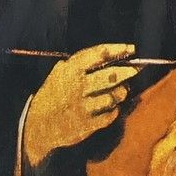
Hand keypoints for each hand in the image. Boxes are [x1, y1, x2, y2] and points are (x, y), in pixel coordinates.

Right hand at [22, 44, 137, 168]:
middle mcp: (77, 87)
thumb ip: (80, 64)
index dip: (118, 50)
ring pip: (114, 96)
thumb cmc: (53, 96)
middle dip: (127, 71)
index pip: (98, 54)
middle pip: (111, 75)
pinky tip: (111, 107)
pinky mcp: (87, 125)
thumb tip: (111, 55)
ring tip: (121, 90)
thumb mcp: (59, 73)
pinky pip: (111, 115)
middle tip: (136, 69)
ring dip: (121, 92)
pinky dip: (114, 110)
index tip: (132, 49)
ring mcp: (83, 107)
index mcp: (69, 70)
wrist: (38, 126)